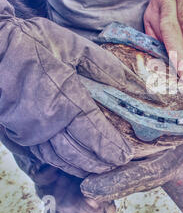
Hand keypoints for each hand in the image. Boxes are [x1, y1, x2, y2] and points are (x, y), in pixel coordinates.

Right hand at [0, 0, 145, 176]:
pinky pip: (42, 154)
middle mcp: (46, 121)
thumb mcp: (75, 47)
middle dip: (101, 162)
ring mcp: (29, 130)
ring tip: (100, 170)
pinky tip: (72, 163)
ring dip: (82, 167)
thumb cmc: (33, 42)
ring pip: (60, 157)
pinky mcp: (16, 132)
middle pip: (80, 152)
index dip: (112, 147)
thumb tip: (137, 85)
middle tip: (119, 166)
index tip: (127, 155)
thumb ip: (107, 68)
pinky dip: (60, 163)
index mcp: (65, 99)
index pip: (95, 133)